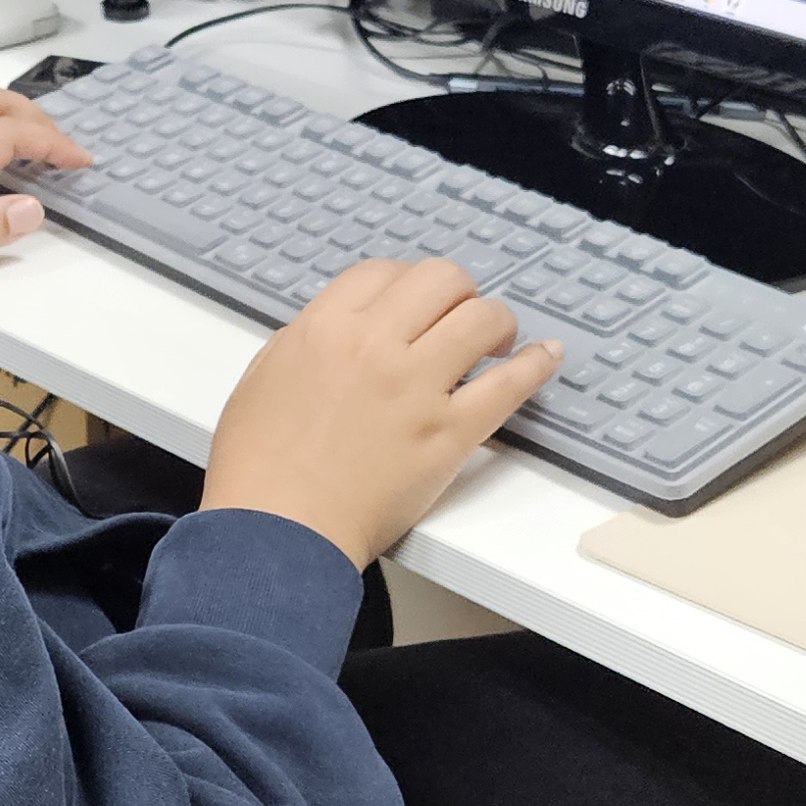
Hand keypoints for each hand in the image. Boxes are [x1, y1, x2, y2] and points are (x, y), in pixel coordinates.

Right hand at [204, 257, 560, 567]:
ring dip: (495, 322)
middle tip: (457, 318)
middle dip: (456, 292)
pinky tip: (547, 356)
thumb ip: (303, 344)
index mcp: (324, 327)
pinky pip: (508, 385)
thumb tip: (338, 332)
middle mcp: (375, 346)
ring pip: (482, 318)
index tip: (415, 303)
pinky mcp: (449, 434)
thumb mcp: (260, 381)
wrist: (278, 533)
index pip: (383, 271)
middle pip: (441, 279)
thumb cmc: (258, 470)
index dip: (405, 282)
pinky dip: (536, 365)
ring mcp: (417, 388)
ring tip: (496, 343)